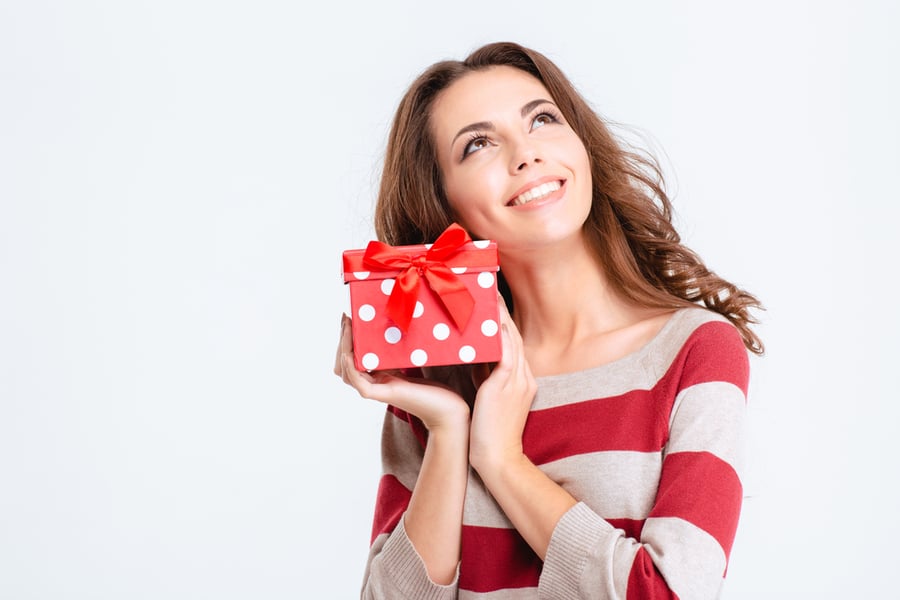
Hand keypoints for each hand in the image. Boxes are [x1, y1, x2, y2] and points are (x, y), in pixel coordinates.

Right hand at [333, 313, 469, 431]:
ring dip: (344, 348)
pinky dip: (351, 366)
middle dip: (342, 340)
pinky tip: (351, 352)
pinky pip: (358, 382)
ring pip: (346, 372)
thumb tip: (393, 326)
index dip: (346, 340)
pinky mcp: (385, 394)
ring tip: (349, 328)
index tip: (349, 317)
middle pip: (343, 365)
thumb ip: (399, 352)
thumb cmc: (435, 389)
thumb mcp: (412, 363)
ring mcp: (378, 391)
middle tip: (346, 318)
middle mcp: (374, 384)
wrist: (448, 410)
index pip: (350, 359)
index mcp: (378, 377)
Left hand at [468, 298, 536, 474]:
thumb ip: (483, 376)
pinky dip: (503, 340)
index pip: (514, 344)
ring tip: (491, 297)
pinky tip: (497, 324)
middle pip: (515, 336)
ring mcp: (517, 382)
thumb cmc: (488, 432)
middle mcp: (523, 377)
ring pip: (512, 342)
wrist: (498, 458)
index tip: (492, 304)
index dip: (504, 322)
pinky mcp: (506, 389)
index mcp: (521, 380)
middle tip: (491, 290)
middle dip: (504, 313)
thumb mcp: (487, 397)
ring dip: (502, 318)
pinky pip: (507, 358)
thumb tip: (471, 357)